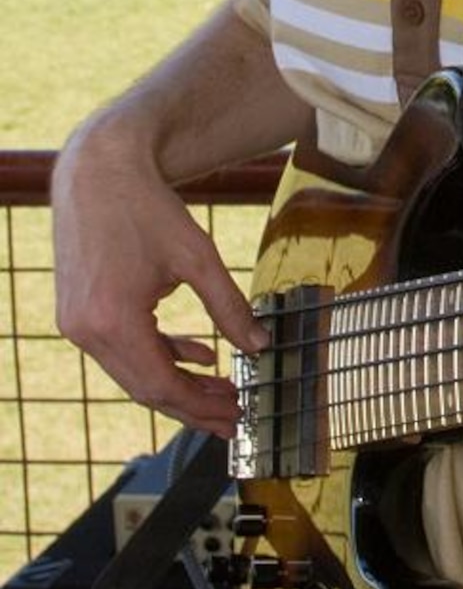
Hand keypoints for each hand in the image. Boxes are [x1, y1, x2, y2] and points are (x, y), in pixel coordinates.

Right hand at [53, 127, 268, 436]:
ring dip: (178, 382)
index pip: (160, 385)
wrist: (98, 170)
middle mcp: (87, 331)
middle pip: (145, 387)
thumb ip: (228, 306)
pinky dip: (159, 354)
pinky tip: (199, 354)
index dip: (201, 406)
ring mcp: (77, 324)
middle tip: (235, 418)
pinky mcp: (79, 313)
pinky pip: (122, 349)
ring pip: (134, 371)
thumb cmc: (147, 207)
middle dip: (193, 405)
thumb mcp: (197, 256)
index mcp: (113, 321)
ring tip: (223, 390)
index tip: (237, 417)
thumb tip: (259, 344)